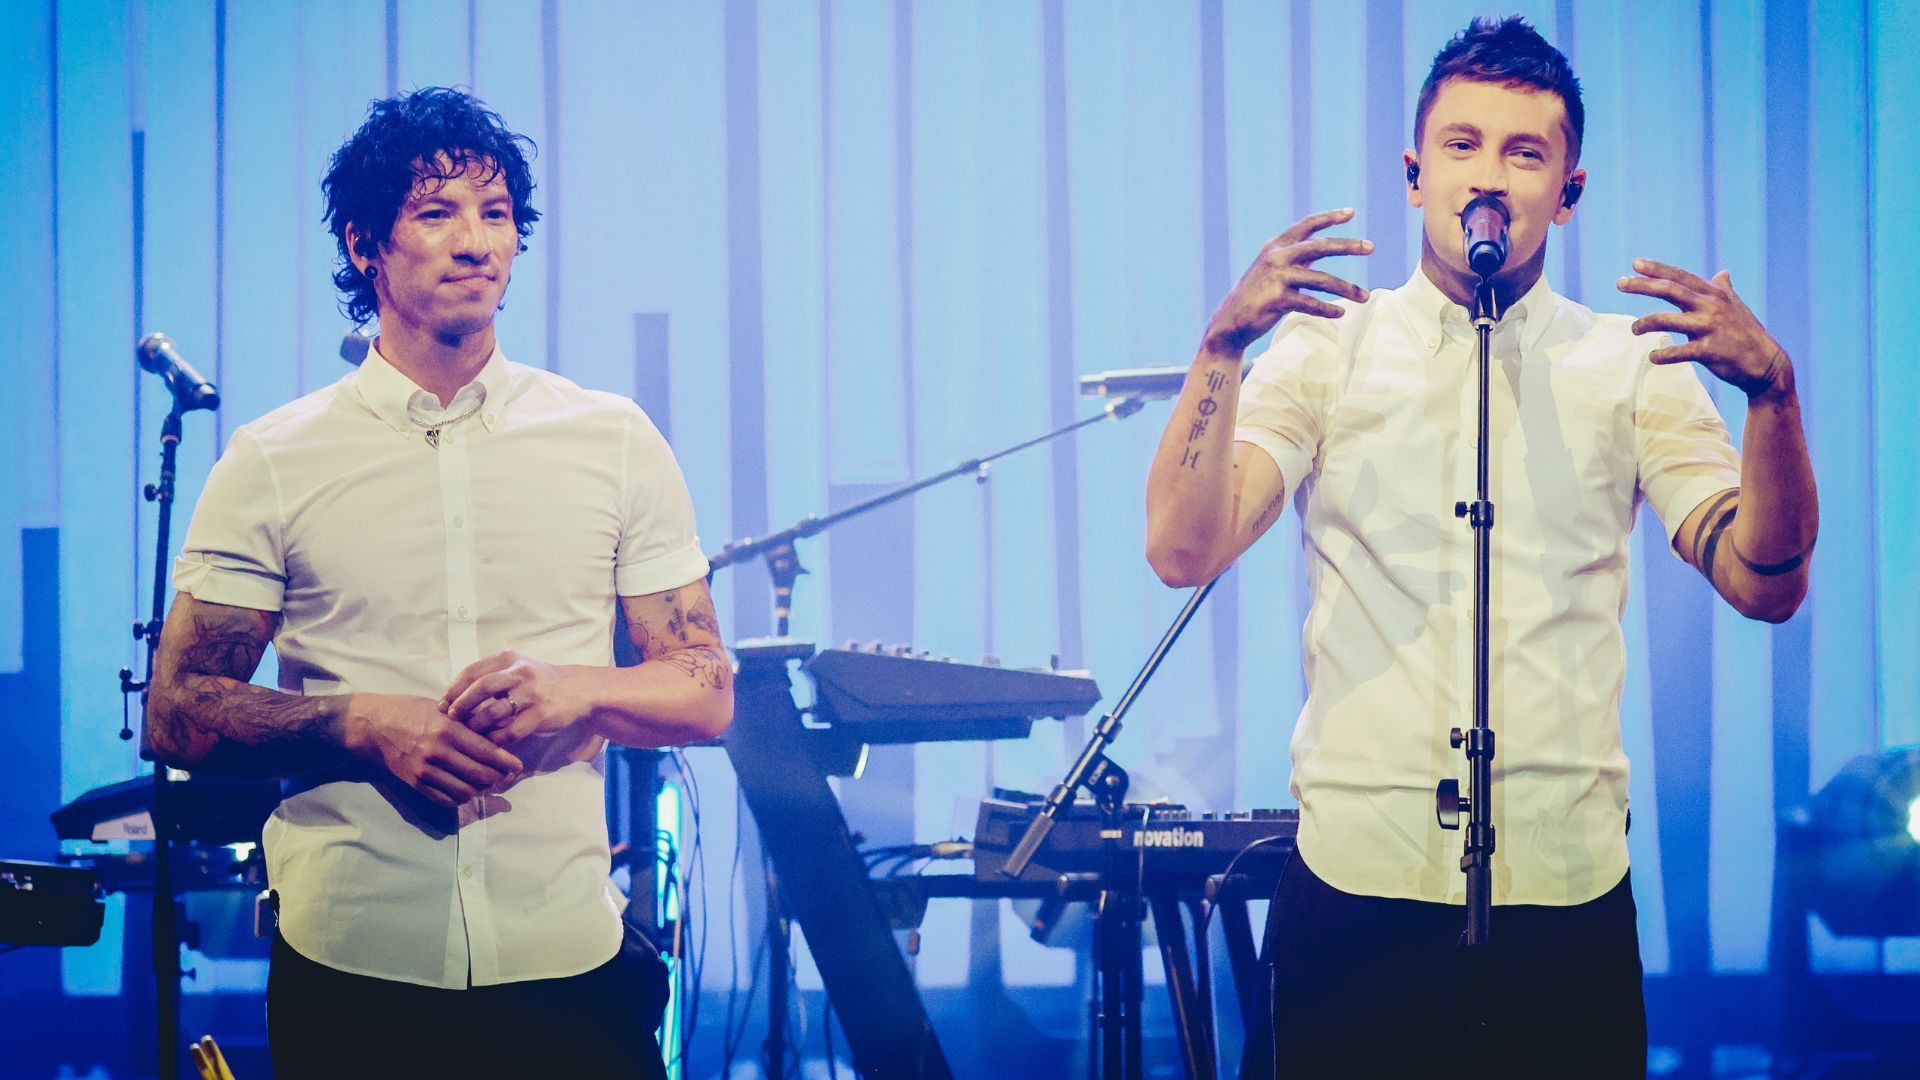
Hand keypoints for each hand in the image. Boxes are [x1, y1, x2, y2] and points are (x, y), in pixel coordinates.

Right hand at [343, 693, 523, 807]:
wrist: (375, 726)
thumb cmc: (412, 711)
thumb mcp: (442, 709)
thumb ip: (468, 722)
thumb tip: (499, 730)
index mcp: (447, 730)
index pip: (486, 751)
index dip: (505, 762)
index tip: (517, 766)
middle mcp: (437, 752)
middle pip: (479, 775)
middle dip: (497, 777)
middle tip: (505, 775)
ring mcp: (425, 771)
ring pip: (465, 791)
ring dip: (480, 789)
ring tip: (486, 782)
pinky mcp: (415, 783)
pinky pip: (446, 799)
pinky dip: (461, 798)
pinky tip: (466, 789)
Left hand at [441, 650, 588, 744]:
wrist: (579, 690)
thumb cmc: (541, 681)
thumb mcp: (518, 668)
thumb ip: (491, 676)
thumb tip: (455, 696)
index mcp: (509, 659)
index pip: (473, 671)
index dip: (454, 689)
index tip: (443, 703)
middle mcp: (520, 672)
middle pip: (480, 688)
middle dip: (461, 705)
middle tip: (450, 718)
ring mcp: (532, 693)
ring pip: (493, 712)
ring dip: (476, 725)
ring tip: (469, 733)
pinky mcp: (541, 714)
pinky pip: (511, 730)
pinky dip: (497, 738)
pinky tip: (490, 743)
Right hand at [1202, 208, 1372, 354]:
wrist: (1230, 321)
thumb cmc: (1258, 294)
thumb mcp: (1274, 267)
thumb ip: (1298, 256)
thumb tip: (1329, 246)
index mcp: (1277, 246)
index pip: (1307, 226)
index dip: (1329, 217)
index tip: (1351, 213)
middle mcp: (1277, 257)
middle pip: (1320, 247)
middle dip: (1348, 246)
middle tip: (1371, 246)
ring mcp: (1277, 278)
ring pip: (1322, 279)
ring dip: (1346, 288)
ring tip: (1365, 297)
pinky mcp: (1277, 299)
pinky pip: (1310, 303)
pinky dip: (1327, 309)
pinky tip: (1340, 312)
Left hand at [1617, 260, 1793, 401]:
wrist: (1766, 363)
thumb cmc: (1746, 333)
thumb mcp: (1736, 306)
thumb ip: (1724, 289)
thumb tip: (1722, 272)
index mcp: (1715, 295)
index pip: (1681, 277)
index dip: (1657, 269)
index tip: (1635, 264)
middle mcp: (1711, 307)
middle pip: (1670, 290)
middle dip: (1643, 285)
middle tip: (1619, 283)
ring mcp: (1710, 328)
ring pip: (1668, 320)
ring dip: (1645, 323)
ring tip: (1634, 330)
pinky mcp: (1710, 351)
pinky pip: (1679, 352)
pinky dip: (1662, 355)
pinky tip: (1652, 357)